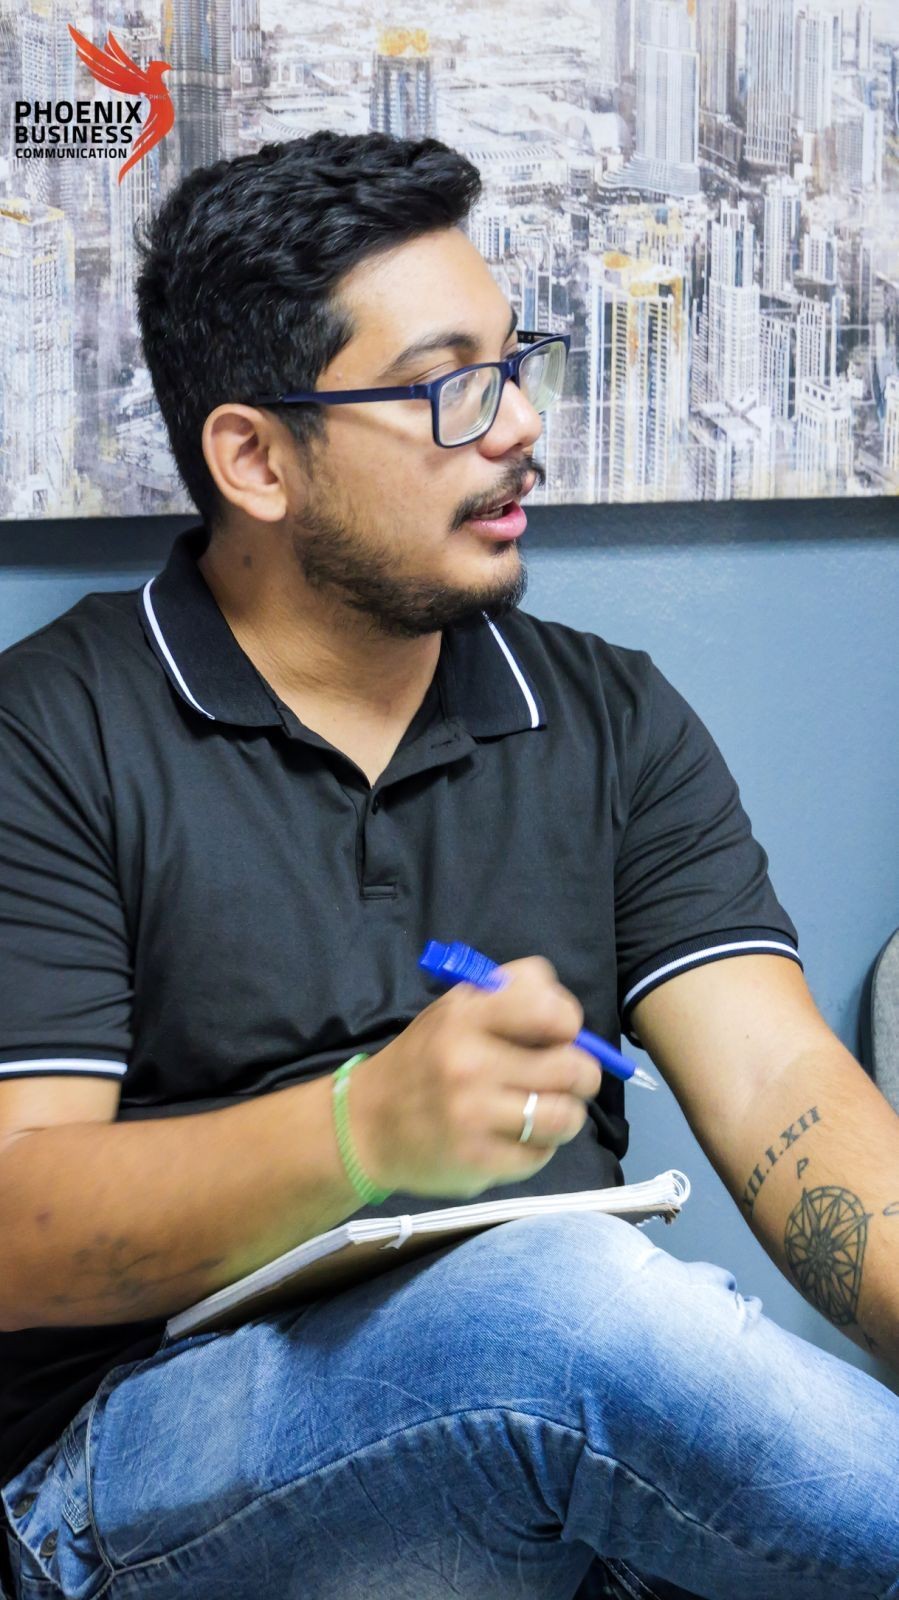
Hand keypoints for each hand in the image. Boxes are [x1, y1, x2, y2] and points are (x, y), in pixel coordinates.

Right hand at [350, 956, 602, 1197]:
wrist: (366, 1123)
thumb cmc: (426, 1059)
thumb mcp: (457, 1009)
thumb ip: (513, 999)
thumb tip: (575, 1025)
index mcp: (467, 1015)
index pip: (553, 1011)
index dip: (569, 1023)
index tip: (560, 1035)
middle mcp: (469, 1062)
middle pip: (572, 1068)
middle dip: (581, 1075)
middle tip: (567, 1080)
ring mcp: (473, 1114)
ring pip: (566, 1116)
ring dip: (567, 1115)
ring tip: (546, 1112)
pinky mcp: (477, 1160)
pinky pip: (540, 1154)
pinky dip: (538, 1148)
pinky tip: (516, 1138)